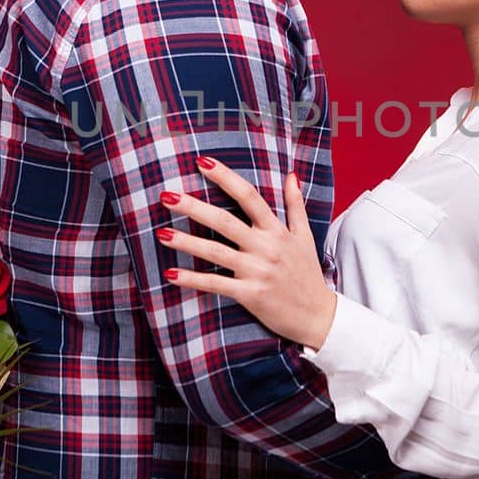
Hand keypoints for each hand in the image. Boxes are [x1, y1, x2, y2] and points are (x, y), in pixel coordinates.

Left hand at [158, 156, 338, 349]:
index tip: (202, 163)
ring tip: (161, 233)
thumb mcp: (305, 236)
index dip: (225, 177)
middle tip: (166, 196)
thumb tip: (291, 175)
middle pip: (224, 221)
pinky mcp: (250, 294)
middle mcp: (265, 247)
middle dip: (193, 207)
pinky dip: (193, 280)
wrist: (318, 315)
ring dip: (186, 243)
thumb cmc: (308, 274)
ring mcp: (257, 271)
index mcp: (276, 230)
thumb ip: (295, 205)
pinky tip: (170, 275)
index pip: (249, 196)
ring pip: (215, 252)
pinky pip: (216, 285)